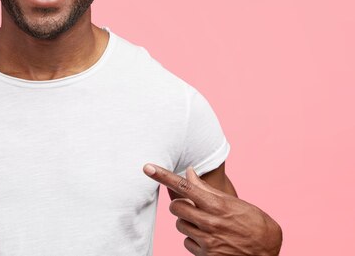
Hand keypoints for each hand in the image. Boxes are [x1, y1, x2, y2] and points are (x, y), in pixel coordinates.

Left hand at [144, 164, 281, 255]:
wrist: (267, 255)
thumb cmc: (254, 225)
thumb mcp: (234, 203)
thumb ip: (207, 189)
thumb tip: (188, 171)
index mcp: (217, 205)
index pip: (184, 186)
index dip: (163, 176)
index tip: (147, 168)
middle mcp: (210, 222)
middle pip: (175, 207)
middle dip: (180, 205)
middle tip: (193, 207)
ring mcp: (207, 241)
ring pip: (180, 225)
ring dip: (188, 223)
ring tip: (206, 225)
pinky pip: (187, 243)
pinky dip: (194, 240)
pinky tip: (210, 240)